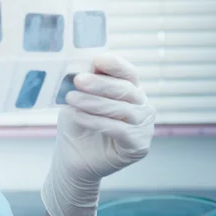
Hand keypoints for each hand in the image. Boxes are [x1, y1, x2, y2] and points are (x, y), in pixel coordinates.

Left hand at [41, 53, 155, 215]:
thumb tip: (82, 61)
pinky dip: (96, 122)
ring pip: (122, 109)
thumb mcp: (77, 97)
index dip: (115, 64)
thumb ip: (84, 81)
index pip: (128, 72)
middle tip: (78, 79)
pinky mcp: (139, 145)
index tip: (97, 59)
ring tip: (71, 98)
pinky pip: (119, 130)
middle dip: (100, 83)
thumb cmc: (77, 122)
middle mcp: (142, 105)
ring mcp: (144, 126)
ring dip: (94, 102)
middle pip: (125, 89)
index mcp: (130, 89)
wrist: (73, 157)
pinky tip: (78, 116)